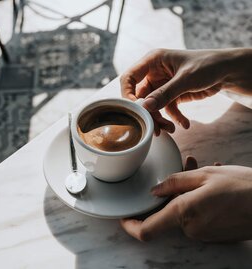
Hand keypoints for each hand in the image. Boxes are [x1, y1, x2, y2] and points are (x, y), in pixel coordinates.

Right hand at [120, 48, 251, 134]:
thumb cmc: (207, 65)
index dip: (128, 95)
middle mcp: (153, 73)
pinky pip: (166, 109)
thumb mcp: (186, 79)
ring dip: (160, 119)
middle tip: (155, 127)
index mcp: (152, 61)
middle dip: (148, 113)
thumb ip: (165, 93)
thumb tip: (145, 107)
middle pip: (140, 96)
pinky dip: (173, 118)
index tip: (136, 110)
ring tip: (170, 129)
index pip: (129, 78)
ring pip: (152, 106)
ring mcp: (161, 85)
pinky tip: (184, 124)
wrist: (227, 71)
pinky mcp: (170, 95)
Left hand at [120, 159, 251, 241]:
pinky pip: (197, 215)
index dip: (130, 225)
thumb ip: (174, 183)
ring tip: (204, 169)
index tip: (123, 217)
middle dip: (172, 191)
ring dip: (188, 191)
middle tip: (186, 167)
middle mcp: (191, 229)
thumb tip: (154, 191)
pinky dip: (198, 200)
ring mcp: (204, 234)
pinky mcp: (214, 234)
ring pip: (184, 210)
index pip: (147, 230)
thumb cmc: (242, 187)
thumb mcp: (204, 176)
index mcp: (184, 214)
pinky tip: (213, 183)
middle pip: (168, 211)